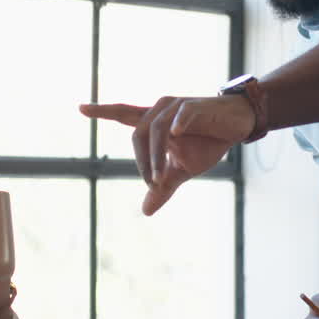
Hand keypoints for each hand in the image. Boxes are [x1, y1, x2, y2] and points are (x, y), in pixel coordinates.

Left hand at [79, 95, 254, 214]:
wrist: (237, 125)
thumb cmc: (207, 143)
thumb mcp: (183, 170)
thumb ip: (163, 186)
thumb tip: (145, 211)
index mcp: (154, 121)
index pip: (123, 113)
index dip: (102, 111)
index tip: (80, 108)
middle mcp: (160, 110)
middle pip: (138, 134)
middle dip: (142, 162)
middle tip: (152, 184)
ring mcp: (177, 106)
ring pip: (156, 130)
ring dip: (156, 156)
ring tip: (161, 178)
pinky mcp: (195, 107)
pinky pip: (182, 115)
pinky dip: (178, 124)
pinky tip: (177, 134)